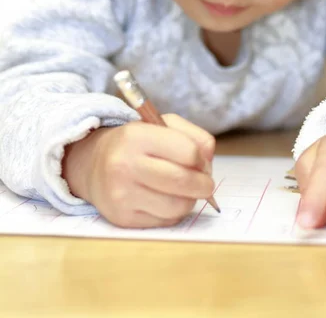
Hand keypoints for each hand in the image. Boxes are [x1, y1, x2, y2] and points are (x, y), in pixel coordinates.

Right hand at [62, 114, 215, 227]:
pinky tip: (166, 200)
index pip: (188, 152)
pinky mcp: (123, 218)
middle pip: (184, 181)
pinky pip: (165, 221)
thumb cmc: (136, 144)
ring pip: (178, 206)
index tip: (200, 161)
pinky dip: (174, 212)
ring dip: (190, 200)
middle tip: (206, 183)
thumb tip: (208, 160)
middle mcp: (124, 165)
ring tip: (184, 191)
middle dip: (204, 184)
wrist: (94, 165)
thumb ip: (193, 136)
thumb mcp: (161, 125)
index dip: (201, 159)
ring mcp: (122, 194)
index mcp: (136, 136)